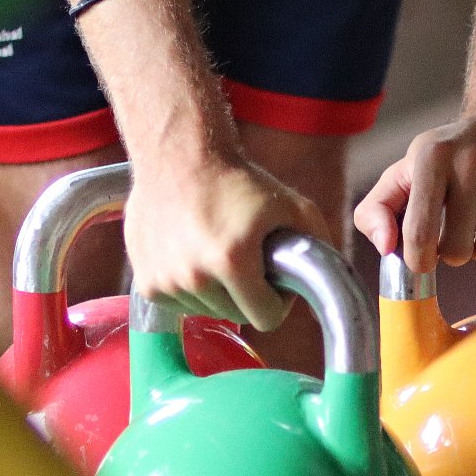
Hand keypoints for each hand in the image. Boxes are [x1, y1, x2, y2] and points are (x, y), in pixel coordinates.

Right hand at [126, 154, 330, 331]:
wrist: (177, 157)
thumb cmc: (237, 180)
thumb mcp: (292, 206)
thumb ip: (318, 246)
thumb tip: (330, 286)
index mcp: (232, 261)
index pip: (267, 318)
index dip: (278, 300)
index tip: (273, 279)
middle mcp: (194, 276)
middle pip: (236, 316)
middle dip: (247, 295)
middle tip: (246, 261)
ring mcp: (166, 282)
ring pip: (206, 311)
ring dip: (217, 292)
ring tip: (218, 252)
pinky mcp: (146, 283)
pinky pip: (179, 304)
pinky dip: (189, 287)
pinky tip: (193, 253)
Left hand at [355, 108, 475, 274]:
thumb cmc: (451, 155)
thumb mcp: (405, 172)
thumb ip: (376, 210)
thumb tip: (385, 247)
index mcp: (430, 157)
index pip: (418, 233)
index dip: (420, 259)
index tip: (425, 258)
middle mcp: (470, 158)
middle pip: (457, 251)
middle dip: (456, 252)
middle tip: (459, 230)